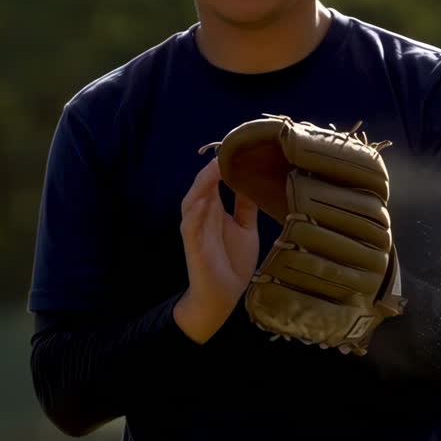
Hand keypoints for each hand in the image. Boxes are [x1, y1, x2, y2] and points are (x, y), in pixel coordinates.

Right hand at [173, 159, 259, 343]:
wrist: (223, 295)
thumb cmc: (233, 262)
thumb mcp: (245, 228)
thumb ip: (246, 205)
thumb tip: (251, 180)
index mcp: (214, 209)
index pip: (214, 180)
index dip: (222, 163)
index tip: (237, 145)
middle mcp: (202, 214)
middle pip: (203, 184)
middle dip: (212, 167)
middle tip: (227, 147)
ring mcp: (195, 228)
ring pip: (193, 199)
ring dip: (202, 182)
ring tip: (215, 166)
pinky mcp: (192, 243)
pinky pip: (189, 222)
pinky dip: (195, 209)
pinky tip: (203, 197)